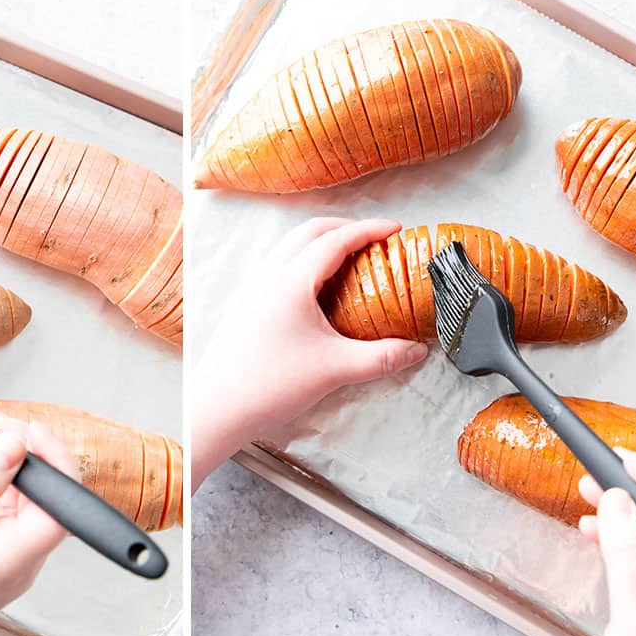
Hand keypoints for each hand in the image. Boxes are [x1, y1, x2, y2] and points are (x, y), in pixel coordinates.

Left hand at [191, 217, 427, 486]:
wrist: (218, 407)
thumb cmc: (271, 385)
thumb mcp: (335, 370)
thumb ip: (382, 358)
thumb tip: (417, 350)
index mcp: (292, 280)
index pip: (336, 239)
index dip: (369, 230)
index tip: (396, 230)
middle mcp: (270, 274)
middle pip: (310, 231)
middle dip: (345, 227)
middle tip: (375, 240)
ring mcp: (254, 287)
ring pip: (291, 245)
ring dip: (322, 241)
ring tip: (351, 258)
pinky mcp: (247, 304)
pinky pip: (279, 264)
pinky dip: (305, 259)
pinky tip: (318, 288)